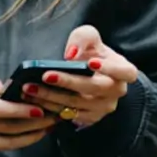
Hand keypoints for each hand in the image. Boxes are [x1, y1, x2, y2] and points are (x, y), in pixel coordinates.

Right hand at [0, 70, 54, 152]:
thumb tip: (7, 87)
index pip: (3, 110)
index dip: (25, 111)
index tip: (42, 109)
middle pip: (10, 128)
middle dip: (36, 124)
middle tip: (55, 116)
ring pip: (7, 143)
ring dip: (30, 137)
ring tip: (47, 129)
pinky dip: (14, 143)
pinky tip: (26, 136)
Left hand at [22, 25, 137, 126]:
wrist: (90, 75)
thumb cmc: (91, 53)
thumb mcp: (89, 38)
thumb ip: (83, 38)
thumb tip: (71, 55)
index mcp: (124, 72)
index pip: (125, 72)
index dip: (110, 68)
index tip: (91, 62)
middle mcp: (116, 92)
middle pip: (94, 89)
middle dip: (69, 82)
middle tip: (46, 75)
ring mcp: (102, 108)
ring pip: (77, 104)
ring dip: (52, 97)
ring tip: (30, 88)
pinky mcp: (87, 118)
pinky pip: (67, 115)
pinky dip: (49, 107)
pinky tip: (34, 99)